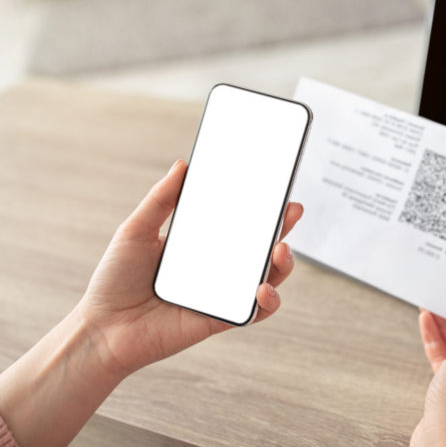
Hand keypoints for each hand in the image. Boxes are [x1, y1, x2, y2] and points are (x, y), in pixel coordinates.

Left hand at [77, 159, 303, 375]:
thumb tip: (183, 164)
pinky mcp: (222, 319)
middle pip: (260, 246)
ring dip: (282, 264)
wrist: (103, 330)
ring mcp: (222, 293)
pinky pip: (254, 311)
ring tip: (280, 250)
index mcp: (201, 245)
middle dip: (282, 228)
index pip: (238, 222)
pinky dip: (267, 301)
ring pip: (267, 277)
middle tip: (292, 210)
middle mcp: (217, 268)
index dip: (260, 206)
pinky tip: (262, 289)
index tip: (275, 187)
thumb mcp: (135, 230)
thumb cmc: (115, 281)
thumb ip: (161, 200)